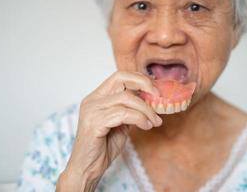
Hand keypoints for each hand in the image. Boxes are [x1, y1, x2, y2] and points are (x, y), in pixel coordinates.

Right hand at [56, 71, 161, 191]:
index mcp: (97, 97)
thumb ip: (129, 110)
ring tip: (154, 121)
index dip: (139, 79)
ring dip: (146, 110)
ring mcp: (91, 110)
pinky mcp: (94, 122)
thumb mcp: (120, 124)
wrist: (87, 168)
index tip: (155, 90)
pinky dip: (139, 119)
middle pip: (121, 79)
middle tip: (159, 98)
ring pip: (126, 98)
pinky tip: (146, 126)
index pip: (119, 76)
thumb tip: (150, 101)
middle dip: (144, 85)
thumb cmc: (103, 147)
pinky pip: (124, 114)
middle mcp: (92, 100)